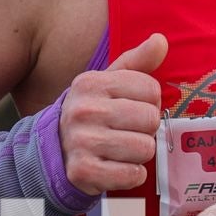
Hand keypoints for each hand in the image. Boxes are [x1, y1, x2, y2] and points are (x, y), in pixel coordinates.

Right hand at [60, 33, 166, 194]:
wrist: (54, 151)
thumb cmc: (92, 113)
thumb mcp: (108, 83)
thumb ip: (137, 61)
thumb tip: (160, 40)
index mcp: (91, 83)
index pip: (151, 89)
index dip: (150, 102)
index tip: (134, 108)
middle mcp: (84, 110)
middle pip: (150, 119)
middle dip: (146, 129)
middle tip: (128, 131)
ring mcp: (81, 142)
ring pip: (145, 148)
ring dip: (140, 153)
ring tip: (121, 149)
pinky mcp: (83, 172)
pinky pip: (132, 175)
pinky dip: (132, 175)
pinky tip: (117, 167)